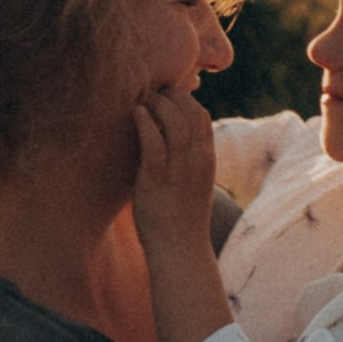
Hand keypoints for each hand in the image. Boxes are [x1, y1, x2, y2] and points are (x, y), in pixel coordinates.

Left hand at [130, 85, 217, 265]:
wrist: (179, 250)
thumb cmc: (180, 219)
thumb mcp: (191, 185)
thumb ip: (185, 162)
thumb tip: (168, 143)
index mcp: (206, 160)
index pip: (202, 117)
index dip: (185, 100)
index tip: (166, 95)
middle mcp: (197, 161)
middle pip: (191, 113)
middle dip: (172, 96)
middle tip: (151, 91)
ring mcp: (179, 170)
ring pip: (175, 122)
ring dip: (158, 104)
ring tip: (142, 99)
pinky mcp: (158, 179)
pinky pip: (154, 142)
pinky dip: (145, 122)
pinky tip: (136, 112)